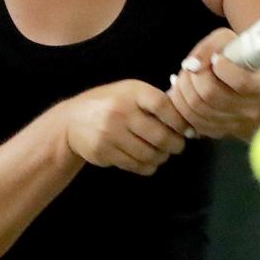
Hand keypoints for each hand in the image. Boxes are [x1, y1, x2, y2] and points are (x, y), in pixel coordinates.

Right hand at [63, 80, 188, 175]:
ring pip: (149, 154)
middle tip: (178, 146)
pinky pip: (135, 165)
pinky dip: (148, 166)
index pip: (163, 106)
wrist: (72, 121)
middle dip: (175, 145)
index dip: (179, 121)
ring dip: (162, 157)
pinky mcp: (104, 152)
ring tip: (162, 153)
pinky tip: (148, 161)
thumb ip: (154, 102)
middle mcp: (121, 112)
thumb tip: (187, 122)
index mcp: (132, 92)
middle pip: (160, 135)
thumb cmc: (109, 104)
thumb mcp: (129, 93)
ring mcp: (111, 133)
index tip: (186, 129)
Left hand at [168, 28, 259, 140]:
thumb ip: (211, 47)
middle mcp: (249, 109)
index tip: (218, 59)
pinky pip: (190, 121)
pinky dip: (181, 104)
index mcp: (258, 86)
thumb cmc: (233, 59)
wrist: (240, 84)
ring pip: (195, 109)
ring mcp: (233, 124)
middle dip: (192, 76)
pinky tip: (185, 93)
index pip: (241, 81)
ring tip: (187, 78)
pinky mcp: (217, 132)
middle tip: (192, 67)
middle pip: (210, 94)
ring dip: (182, 89)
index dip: (223, 68)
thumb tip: (193, 65)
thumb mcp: (227, 41)